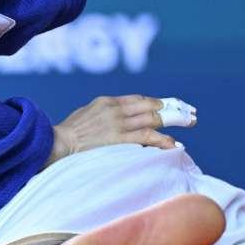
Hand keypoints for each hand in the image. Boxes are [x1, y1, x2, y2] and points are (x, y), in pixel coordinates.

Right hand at [48, 95, 178, 165]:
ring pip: (152, 119)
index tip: (169, 106)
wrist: (56, 143)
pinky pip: (147, 137)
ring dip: (173, 120)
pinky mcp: (119, 139)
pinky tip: (174, 144)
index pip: (139, 100)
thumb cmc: (66, 134)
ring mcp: (118, 123)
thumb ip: (101, 115)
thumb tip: (114, 120)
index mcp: (106, 102)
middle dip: (172, 109)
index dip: (157, 102)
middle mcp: (115, 109)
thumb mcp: (84, 115)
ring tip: (189, 122)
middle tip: (189, 112)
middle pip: (150, 106)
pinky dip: (163, 140)